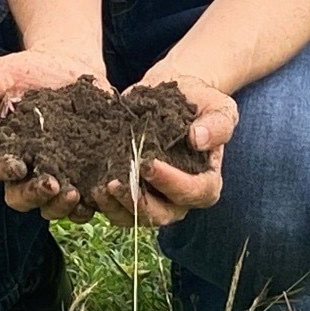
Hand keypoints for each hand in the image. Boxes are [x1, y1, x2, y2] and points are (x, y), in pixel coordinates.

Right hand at [0, 48, 109, 222]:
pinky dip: (89, 204)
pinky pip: (83, 202)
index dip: (1, 169)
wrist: (67, 66)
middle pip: (19, 197)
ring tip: (75, 194)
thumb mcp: (3, 74)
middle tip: (51, 184)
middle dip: (33, 195)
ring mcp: (55, 176)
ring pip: (50, 207)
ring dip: (60, 207)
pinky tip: (97, 195)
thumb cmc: (28, 71)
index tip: (17, 165)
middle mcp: (25, 170)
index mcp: (0, 148)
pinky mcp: (83, 176)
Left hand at [92, 66, 237, 229]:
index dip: (172, 183)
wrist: (172, 93)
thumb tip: (198, 139)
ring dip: (115, 206)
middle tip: (115, 182)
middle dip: (137, 202)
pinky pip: (116, 209)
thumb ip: (217, 124)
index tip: (149, 164)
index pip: (194, 193)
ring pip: (135, 217)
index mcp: (206, 182)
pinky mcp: (131, 193)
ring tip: (99, 187)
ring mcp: (154, 198)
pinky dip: (103, 203)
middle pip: (161, 214)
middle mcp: (180, 198)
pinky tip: (91, 186)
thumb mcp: (217, 106)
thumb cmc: (199, 101)